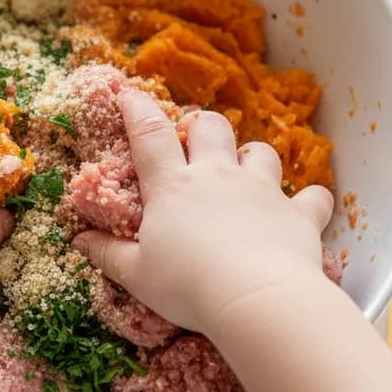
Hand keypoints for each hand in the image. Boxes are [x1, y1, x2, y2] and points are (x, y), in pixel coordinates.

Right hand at [73, 89, 332, 336]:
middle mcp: (218, 176)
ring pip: (260, 151)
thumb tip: (79, 241)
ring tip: (246, 171)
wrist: (256, 298)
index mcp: (173, 186)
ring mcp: (261, 190)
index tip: (130, 93)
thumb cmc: (188, 286)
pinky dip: (309, 201)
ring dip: (252, 156)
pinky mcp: (297, 213)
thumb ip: (109, 254)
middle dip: (202, 126)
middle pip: (211, 128)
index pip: (149, 135)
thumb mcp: (137, 275)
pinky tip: (304, 208)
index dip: (137, 110)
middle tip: (195, 140)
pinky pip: (312, 197)